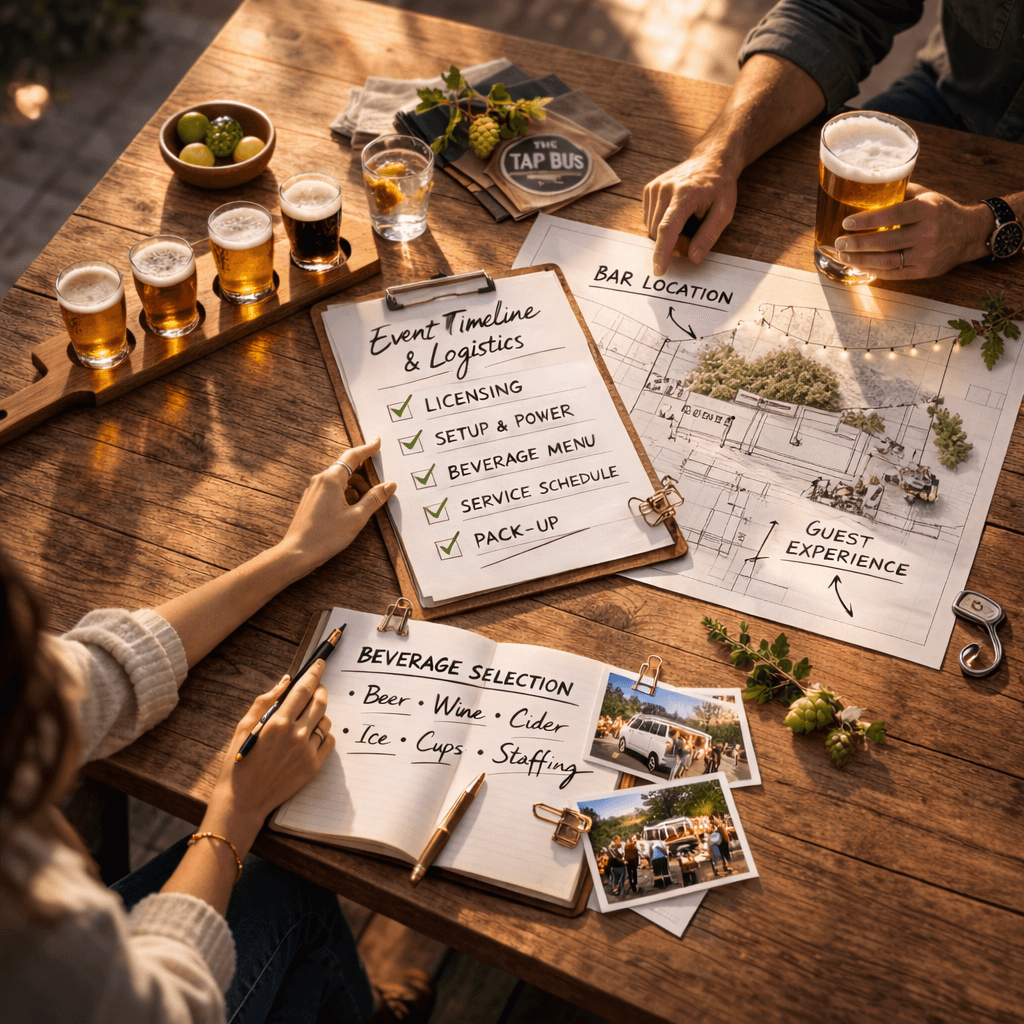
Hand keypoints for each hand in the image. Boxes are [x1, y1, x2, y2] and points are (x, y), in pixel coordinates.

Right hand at [205, 661, 334, 845]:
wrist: (243, 801)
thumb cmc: (239, 761)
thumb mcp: (244, 726)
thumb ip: (266, 701)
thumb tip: (286, 681)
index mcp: (278, 722)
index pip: (304, 689)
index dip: (314, 673)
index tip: (320, 663)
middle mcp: (296, 735)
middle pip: (320, 702)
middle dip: (319, 690)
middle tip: (314, 690)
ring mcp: (307, 752)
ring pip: (326, 721)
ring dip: (320, 714)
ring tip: (306, 717)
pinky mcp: (314, 767)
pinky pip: (328, 741)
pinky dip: (322, 734)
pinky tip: (309, 735)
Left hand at [279, 439, 396, 572]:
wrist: (298, 552)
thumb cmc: (326, 536)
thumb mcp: (357, 517)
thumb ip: (374, 498)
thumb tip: (389, 485)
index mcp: (331, 479)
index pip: (352, 457)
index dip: (367, 449)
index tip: (377, 443)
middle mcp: (320, 480)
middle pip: (348, 470)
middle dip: (364, 477)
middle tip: (378, 489)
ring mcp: (314, 490)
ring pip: (340, 482)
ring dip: (355, 489)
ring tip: (364, 508)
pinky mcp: (311, 500)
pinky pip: (332, 490)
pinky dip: (345, 496)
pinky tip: (350, 512)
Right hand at [643, 150, 737, 275]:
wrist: (711, 160)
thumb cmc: (720, 187)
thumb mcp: (724, 212)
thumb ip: (708, 236)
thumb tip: (693, 258)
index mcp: (685, 194)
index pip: (668, 228)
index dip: (662, 251)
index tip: (659, 270)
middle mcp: (665, 189)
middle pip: (658, 232)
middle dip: (672, 243)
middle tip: (691, 235)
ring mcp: (655, 188)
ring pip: (651, 228)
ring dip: (666, 234)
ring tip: (685, 220)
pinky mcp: (649, 189)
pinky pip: (649, 220)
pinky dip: (660, 224)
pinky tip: (675, 214)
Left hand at [834, 184, 992, 278]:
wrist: (970, 234)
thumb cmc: (941, 212)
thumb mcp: (926, 196)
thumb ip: (900, 193)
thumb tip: (869, 188)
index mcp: (927, 210)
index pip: (892, 214)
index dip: (867, 220)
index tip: (846, 223)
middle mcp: (928, 233)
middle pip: (885, 242)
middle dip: (857, 244)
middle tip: (839, 243)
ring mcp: (926, 255)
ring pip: (886, 261)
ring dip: (860, 260)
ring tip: (843, 256)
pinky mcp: (923, 272)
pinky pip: (893, 274)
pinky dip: (873, 271)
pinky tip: (860, 266)